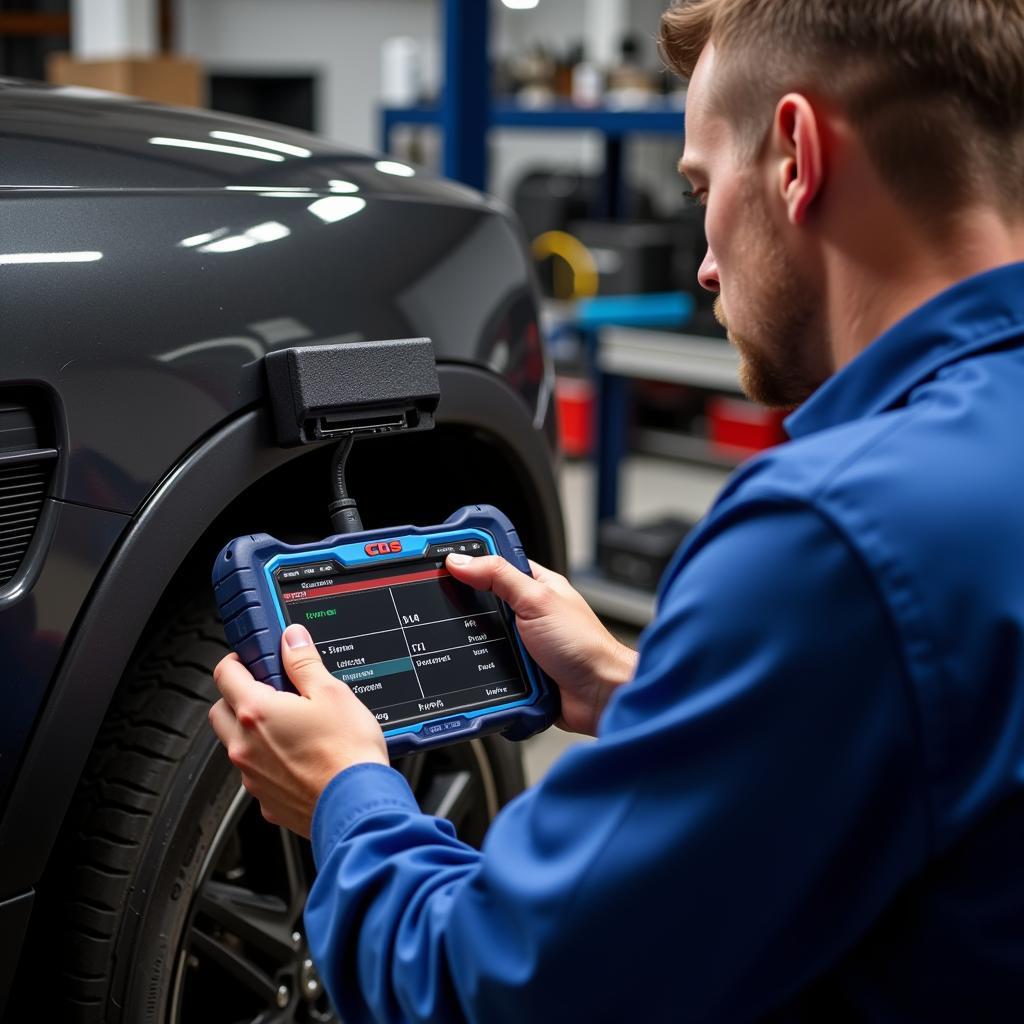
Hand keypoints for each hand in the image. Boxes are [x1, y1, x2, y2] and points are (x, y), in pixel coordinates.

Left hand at [209, 623, 386, 836]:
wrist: (357, 806)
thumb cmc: (347, 753)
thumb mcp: (332, 692)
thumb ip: (304, 663)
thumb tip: (291, 639)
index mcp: (256, 712)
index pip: (224, 674)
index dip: (237, 661)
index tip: (253, 659)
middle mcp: (245, 746)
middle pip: (220, 711)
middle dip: (237, 696)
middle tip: (269, 691)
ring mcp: (253, 777)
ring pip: (236, 745)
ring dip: (253, 732)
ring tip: (293, 727)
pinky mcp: (266, 801)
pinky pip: (256, 774)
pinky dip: (270, 762)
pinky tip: (302, 758)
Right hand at [445, 554, 636, 735]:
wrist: (599, 696)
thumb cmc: (584, 646)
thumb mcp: (537, 600)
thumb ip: (499, 577)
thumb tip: (461, 561)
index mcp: (535, 585)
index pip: (494, 563)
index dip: (470, 559)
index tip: (441, 559)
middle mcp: (527, 612)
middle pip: (482, 602)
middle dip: (468, 609)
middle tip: (454, 608)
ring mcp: (521, 643)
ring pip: (481, 638)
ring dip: (477, 645)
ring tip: (476, 645)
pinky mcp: (517, 672)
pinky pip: (487, 667)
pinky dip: (483, 670)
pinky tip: (480, 671)